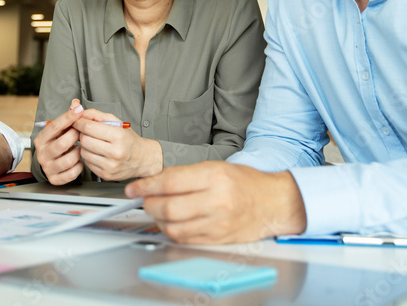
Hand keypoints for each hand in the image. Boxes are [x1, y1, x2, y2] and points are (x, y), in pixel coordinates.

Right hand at [33, 98, 84, 184]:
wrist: (51, 164)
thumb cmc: (57, 143)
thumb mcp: (60, 130)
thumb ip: (68, 116)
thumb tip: (75, 103)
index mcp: (41, 139)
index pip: (54, 126)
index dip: (68, 117)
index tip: (80, 110)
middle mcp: (42, 154)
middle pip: (62, 144)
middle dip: (75, 137)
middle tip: (82, 134)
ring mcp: (48, 167)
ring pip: (68, 159)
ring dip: (78, 153)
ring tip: (80, 148)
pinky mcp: (55, 179)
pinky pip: (72, 173)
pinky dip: (79, 166)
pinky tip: (79, 161)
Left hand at [75, 107, 161, 180]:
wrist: (143, 159)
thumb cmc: (129, 140)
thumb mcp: (117, 123)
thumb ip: (97, 115)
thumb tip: (80, 113)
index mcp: (118, 136)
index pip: (89, 127)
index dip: (79, 122)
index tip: (76, 121)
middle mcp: (115, 152)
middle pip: (84, 140)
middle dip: (82, 134)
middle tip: (88, 132)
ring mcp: (110, 165)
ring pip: (83, 152)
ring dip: (85, 146)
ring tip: (94, 143)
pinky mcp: (106, 175)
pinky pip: (87, 163)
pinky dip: (89, 157)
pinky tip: (97, 153)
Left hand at [125, 162, 307, 243]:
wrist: (273, 203)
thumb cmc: (246, 183)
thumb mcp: (216, 167)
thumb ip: (185, 175)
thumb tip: (154, 183)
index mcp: (214, 177)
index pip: (169, 182)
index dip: (145, 186)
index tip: (133, 189)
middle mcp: (216, 200)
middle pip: (167, 207)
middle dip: (148, 204)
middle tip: (144, 199)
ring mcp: (217, 223)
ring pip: (173, 226)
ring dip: (157, 219)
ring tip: (157, 210)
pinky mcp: (218, 239)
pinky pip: (185, 239)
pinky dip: (171, 232)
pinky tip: (170, 223)